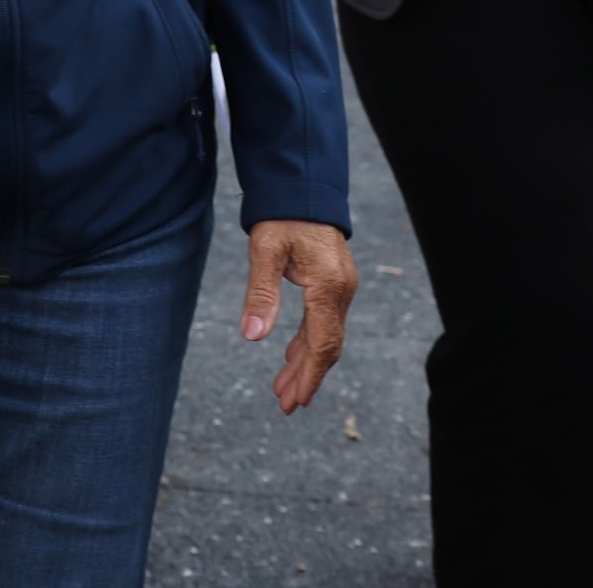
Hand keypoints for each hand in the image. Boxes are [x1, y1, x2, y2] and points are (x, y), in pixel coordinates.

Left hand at [242, 220, 357, 414]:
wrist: (303, 187)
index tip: (295, 401)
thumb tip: (252, 337)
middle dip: (307, 377)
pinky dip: (308, 342)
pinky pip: (324, 321)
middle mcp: (341, 290)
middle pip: (327, 345)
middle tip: (286, 405)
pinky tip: (291, 355)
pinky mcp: (334, 282)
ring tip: (284, 390)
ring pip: (326, 336)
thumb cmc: (282, 217)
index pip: (322, 343)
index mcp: (327, 286)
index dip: (309, 375)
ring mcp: (341, 287)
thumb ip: (261, 293)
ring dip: (306, 363)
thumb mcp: (265, 250)